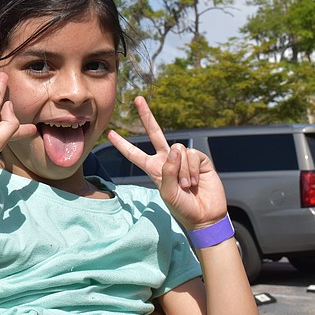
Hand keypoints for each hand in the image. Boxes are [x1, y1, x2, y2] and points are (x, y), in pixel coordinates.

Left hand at [106, 96, 226, 229]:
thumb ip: (168, 170)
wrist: (205, 215)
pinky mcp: (199, 159)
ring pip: (177, 150)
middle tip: (138, 99)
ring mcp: (183, 158)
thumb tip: (175, 147)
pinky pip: (192, 155)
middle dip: (146, 115)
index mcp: (153, 168)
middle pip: (155, 133)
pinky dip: (192, 169)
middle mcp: (166, 159)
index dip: (122, 144)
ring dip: (182, 170)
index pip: (134, 153)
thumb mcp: (168, 192)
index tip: (110, 133)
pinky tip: (195, 181)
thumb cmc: (182, 207)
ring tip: (187, 186)